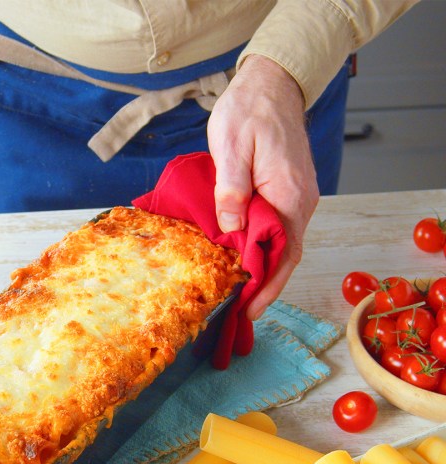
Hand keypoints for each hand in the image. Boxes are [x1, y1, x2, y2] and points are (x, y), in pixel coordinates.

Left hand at [207, 54, 318, 319]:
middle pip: (286, 255)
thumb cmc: (248, 112)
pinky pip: (276, 228)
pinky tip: (242, 257)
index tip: (250, 309)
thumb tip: (230, 228)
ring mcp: (296, 196)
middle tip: (239, 311)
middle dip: (265, 286)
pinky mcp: (286, 191)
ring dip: (262, 268)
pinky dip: (261, 247)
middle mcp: (300, 200)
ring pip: (281, 243)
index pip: (284, 253)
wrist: (270, 85)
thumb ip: (231, 189)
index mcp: (289, 195)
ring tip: (238, 292)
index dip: (268, 286)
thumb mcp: (231, 148)